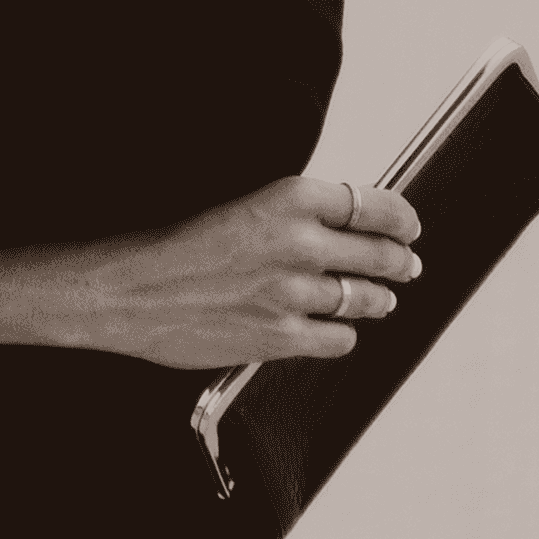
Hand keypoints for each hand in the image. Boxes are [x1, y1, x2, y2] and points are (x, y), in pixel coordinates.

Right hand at [0, 176, 424, 370]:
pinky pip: (338, 339)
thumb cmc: (172, 246)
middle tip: (407, 264)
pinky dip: (343, 334)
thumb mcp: (237, 204)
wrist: (129, 290)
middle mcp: (299, 244)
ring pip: (364, 299)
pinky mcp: (282, 337)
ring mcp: (294, 294)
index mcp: (288, 199)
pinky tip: (338, 329)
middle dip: (399, 261)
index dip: (400, 218)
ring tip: (381, 298)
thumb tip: (334, 222)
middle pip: (379, 254)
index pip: (372, 205)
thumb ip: (288, 213)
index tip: (409, 225)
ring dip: (378, 299)